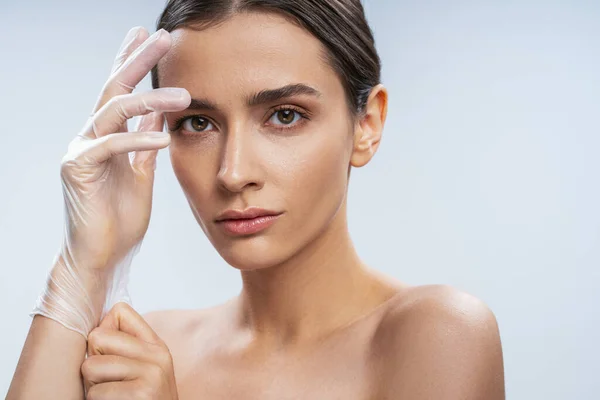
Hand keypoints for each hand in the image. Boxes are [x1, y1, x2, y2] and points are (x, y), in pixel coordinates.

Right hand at [60, 26, 189, 273]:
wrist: (104, 256)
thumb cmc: (121, 219)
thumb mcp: (141, 173)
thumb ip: (145, 143)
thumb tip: (160, 117)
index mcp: (106, 137)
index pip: (121, 91)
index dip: (134, 61)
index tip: (151, 35)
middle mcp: (89, 137)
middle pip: (114, 88)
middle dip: (137, 60)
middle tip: (161, 36)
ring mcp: (81, 151)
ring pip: (114, 112)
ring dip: (149, 99)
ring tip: (183, 95)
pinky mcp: (78, 170)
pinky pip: (111, 146)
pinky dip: (139, 139)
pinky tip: (164, 136)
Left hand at [82, 302, 177, 399]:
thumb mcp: (141, 370)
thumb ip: (124, 347)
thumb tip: (95, 329)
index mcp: (156, 345)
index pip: (119, 311)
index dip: (104, 333)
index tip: (109, 354)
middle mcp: (158, 354)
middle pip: (98, 336)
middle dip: (93, 362)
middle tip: (108, 381)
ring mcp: (152, 373)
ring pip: (91, 366)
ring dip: (92, 387)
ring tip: (110, 396)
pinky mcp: (142, 393)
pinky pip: (96, 392)